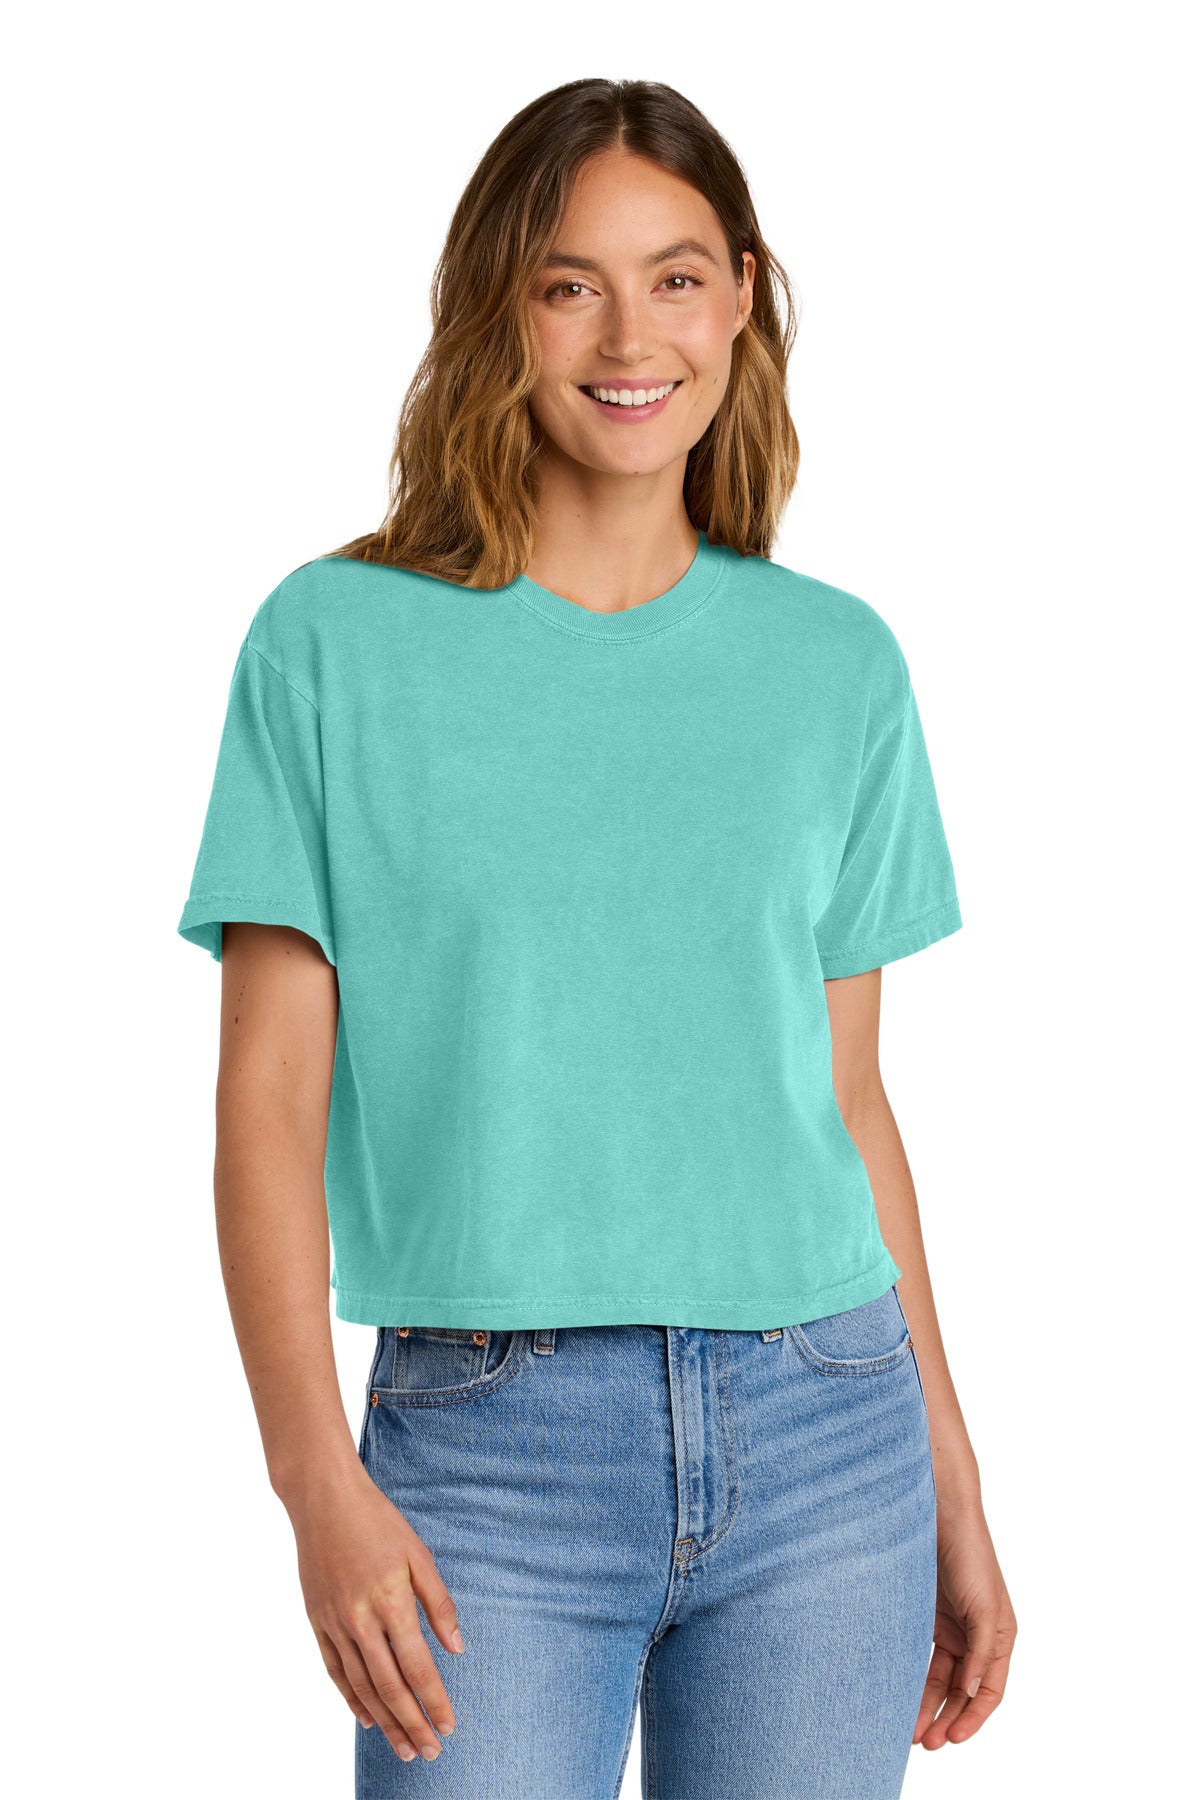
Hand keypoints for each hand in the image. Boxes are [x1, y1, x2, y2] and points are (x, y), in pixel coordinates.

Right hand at [288, 1464, 466, 1763]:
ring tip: (403, 1747)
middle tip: (429, 1752)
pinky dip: (351, 1698)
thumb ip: (438, 1603)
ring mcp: (334, 1622)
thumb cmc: (378, 1521)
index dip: (434, 1700)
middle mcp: (360, 1619)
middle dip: (411, 1724)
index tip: (449, 1726)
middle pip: (388, 1686)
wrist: (323, 1499)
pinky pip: (335, 1670)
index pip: (417, 1666)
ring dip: (384, 1721)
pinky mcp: (317, 1621)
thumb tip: (457, 1648)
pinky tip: (367, 1718)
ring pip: (361, 1686)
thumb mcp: (417, 1554)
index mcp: (390, 1600)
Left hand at [913, 1494, 1016, 1749]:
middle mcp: (978, 1637)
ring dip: (928, 1704)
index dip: (973, 1718)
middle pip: (963, 1691)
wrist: (941, 1514)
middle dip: (946, 1718)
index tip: (952, 1738)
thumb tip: (970, 1693)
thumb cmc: (971, 1555)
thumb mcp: (984, 1608)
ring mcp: (954, 1628)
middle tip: (925, 1742)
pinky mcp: (929, 1617)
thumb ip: (980, 1652)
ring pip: (941, 1679)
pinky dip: (916, 1679)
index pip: (989, 1691)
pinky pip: (925, 1657)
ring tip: (910, 1731)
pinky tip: (903, 1695)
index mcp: (1000, 1637)